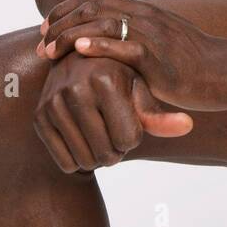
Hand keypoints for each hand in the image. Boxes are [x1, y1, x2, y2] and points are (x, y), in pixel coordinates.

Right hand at [34, 47, 194, 173]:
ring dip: (98, 156)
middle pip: (107, 154)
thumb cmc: (119, 78)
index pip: (129, 140)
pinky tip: (83, 138)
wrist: (78, 64)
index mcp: (105, 80)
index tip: (129, 119)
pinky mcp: (38, 117)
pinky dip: (78, 159)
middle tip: (114, 130)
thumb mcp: (141, 92)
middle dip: (116, 150)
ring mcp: (53, 103)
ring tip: (100, 133)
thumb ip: (160, 115)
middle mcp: (75, 89)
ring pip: (85, 161)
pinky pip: (64, 162)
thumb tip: (188, 126)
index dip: (134, 136)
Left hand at [38, 0, 226, 111]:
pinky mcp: (158, 60)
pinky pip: (123, 49)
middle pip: (92, 7)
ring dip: (70, 35)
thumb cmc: (198, 60)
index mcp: (144, 12)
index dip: (66, 9)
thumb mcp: (165, 36)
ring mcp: (151, 37)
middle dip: (60, 21)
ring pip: (102, 25)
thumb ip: (138, 26)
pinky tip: (80, 51)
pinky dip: (99, 47)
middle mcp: (145, 18)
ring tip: (49, 48)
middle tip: (40, 38)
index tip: (47, 25)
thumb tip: (120, 25)